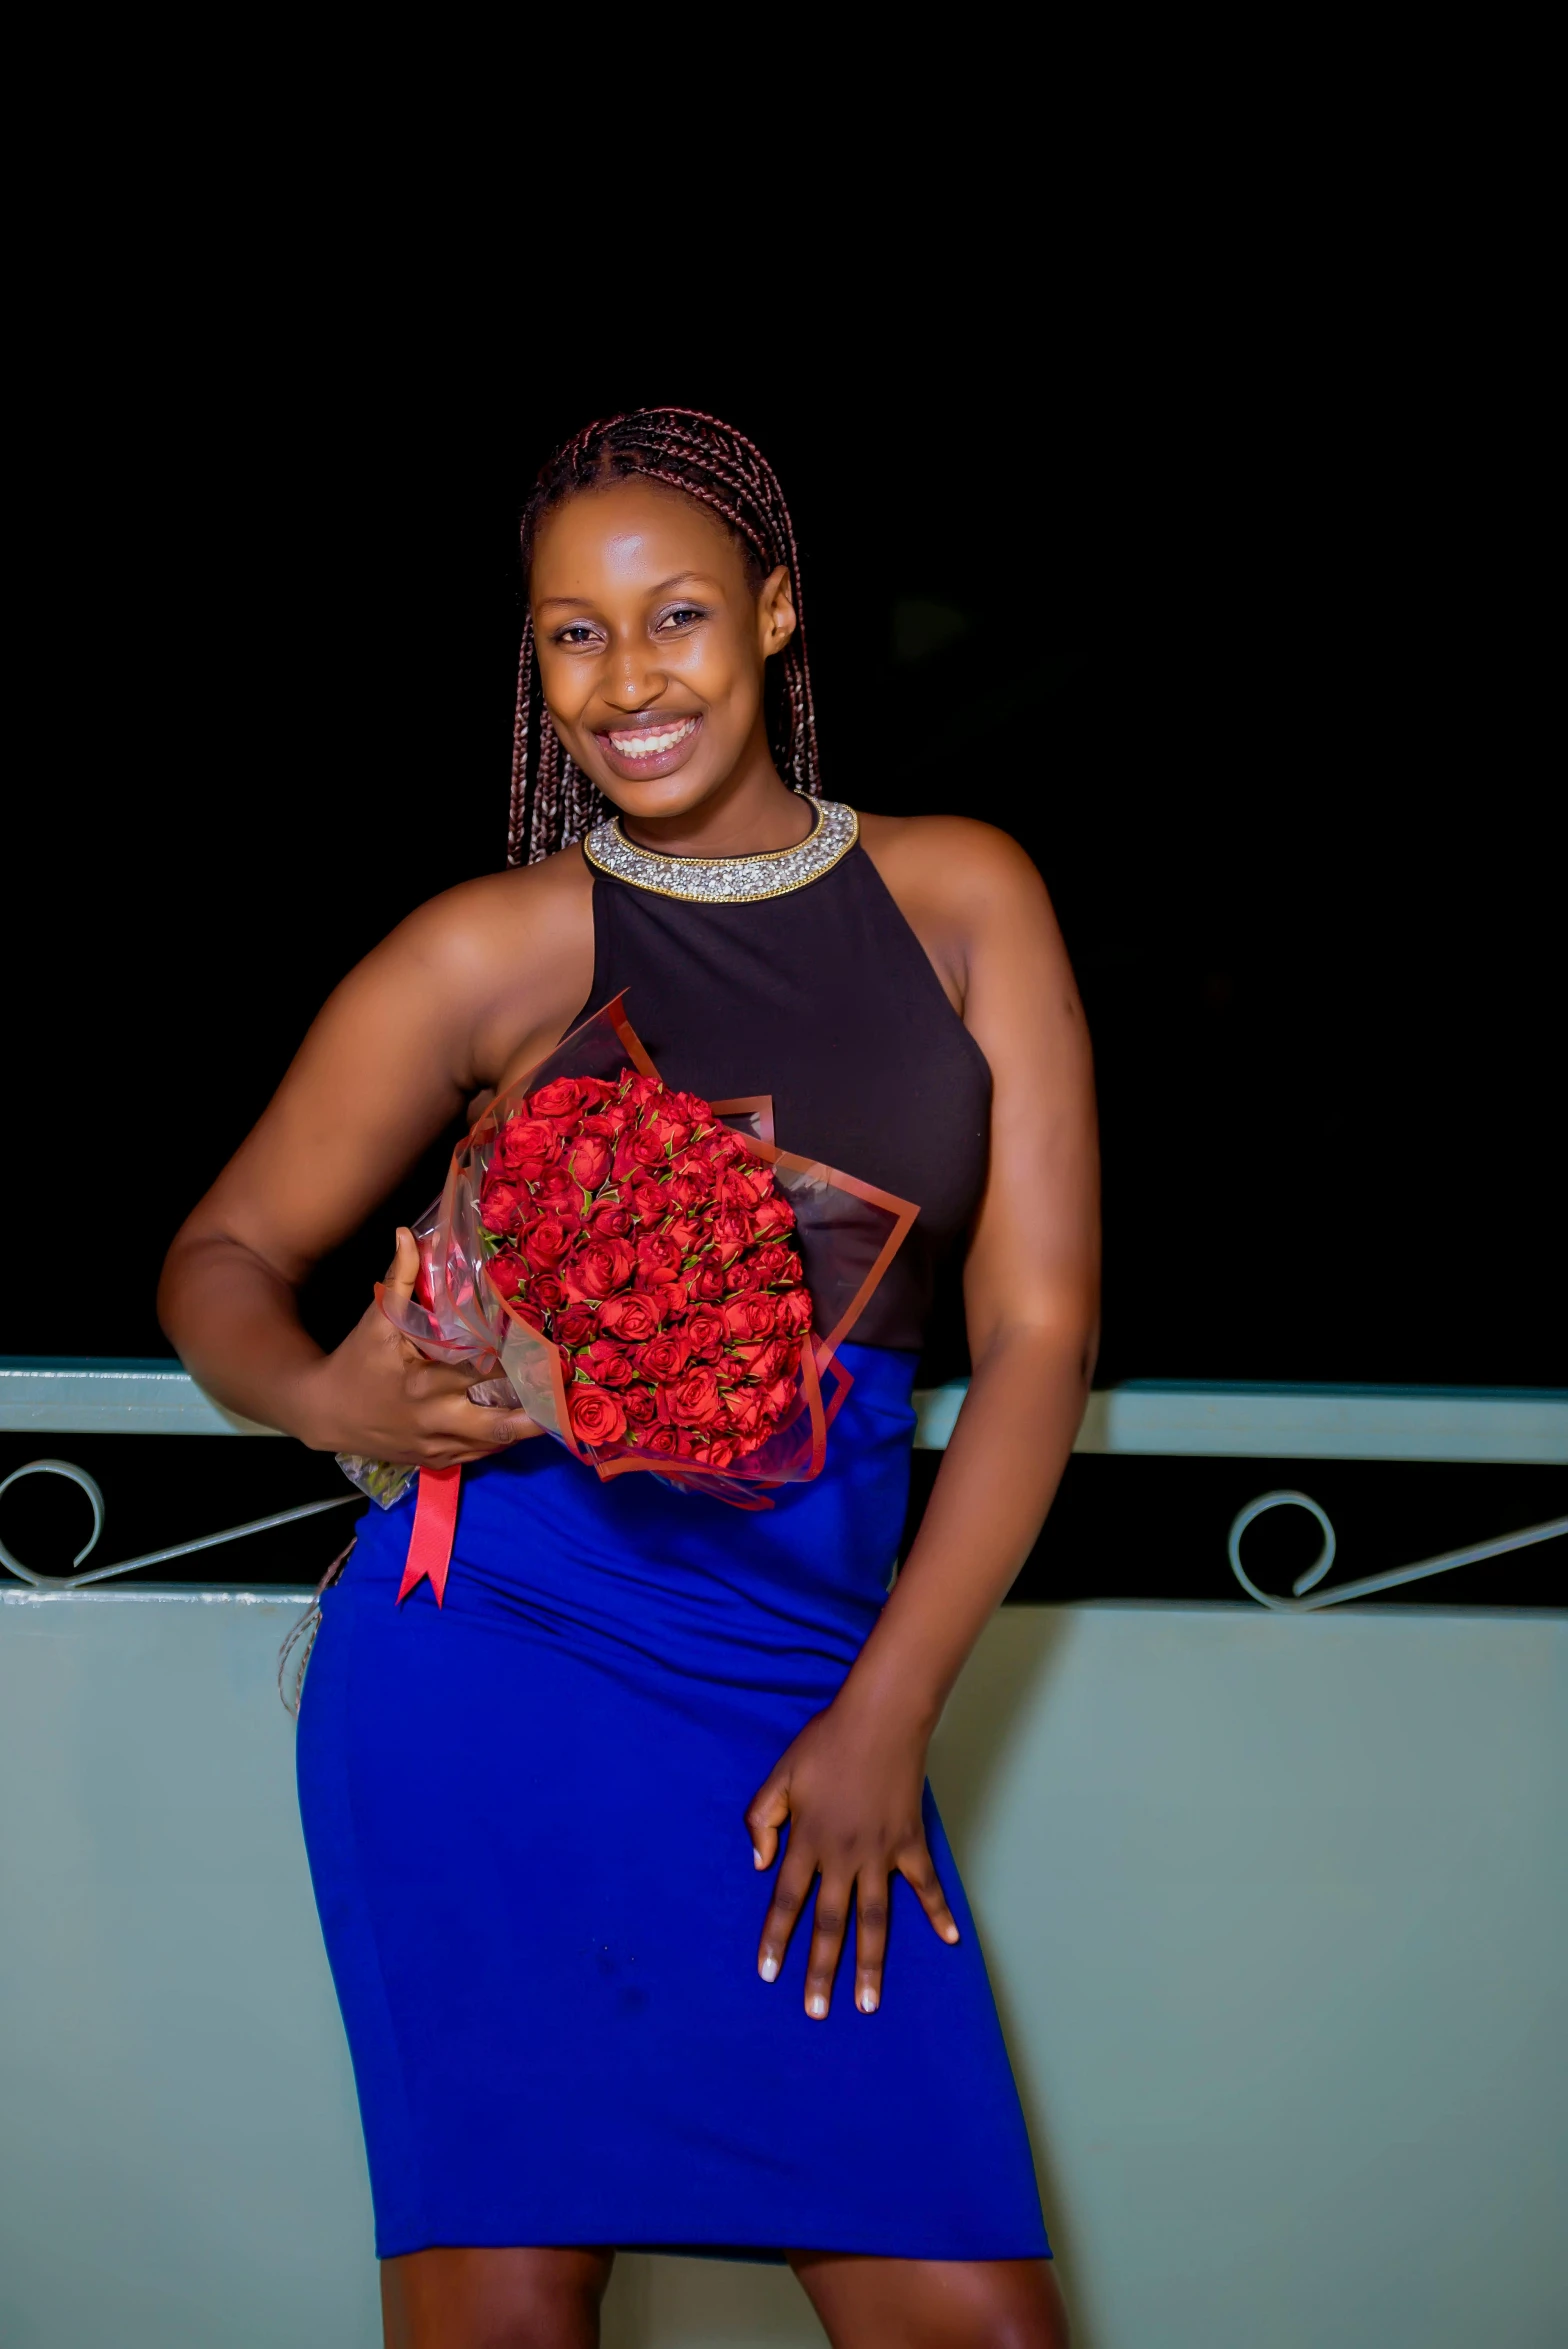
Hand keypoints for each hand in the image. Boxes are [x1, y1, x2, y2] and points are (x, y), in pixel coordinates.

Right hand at [296, 1228, 542, 1465]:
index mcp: (425, 1384)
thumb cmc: (354, 1362)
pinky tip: (520, 1420)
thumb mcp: (375, 1320)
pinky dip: (501, 1440)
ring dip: (524, 1427)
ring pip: (496, 1445)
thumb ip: (401, 1278)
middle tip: (563, 1390)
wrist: (322, 1413)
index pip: (483, 1376)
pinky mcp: (436, 1461)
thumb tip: (408, 1232)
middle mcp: (437, 1421)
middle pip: (501, 1426)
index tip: (544, 1352)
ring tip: (553, 1405)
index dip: (517, 1366)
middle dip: (537, 1414)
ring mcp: (438, 1447)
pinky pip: (479, 1455)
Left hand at [745, 1685, 958, 2018]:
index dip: (776, 1939)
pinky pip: (925, 1885)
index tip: (769, 1974)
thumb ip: (761, 1819)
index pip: (786, 1902)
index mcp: (807, 1841)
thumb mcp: (779, 1775)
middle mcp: (843, 1856)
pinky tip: (950, 1940)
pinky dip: (939, 1912)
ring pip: (874, 1919)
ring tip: (868, 2003)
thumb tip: (759, 1864)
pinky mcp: (910, 1842)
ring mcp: (881, 1853)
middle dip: (822, 1971)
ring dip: (870, 1963)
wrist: (880, 1718)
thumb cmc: (825, 1742)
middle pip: (830, 1924)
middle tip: (816, 2012)